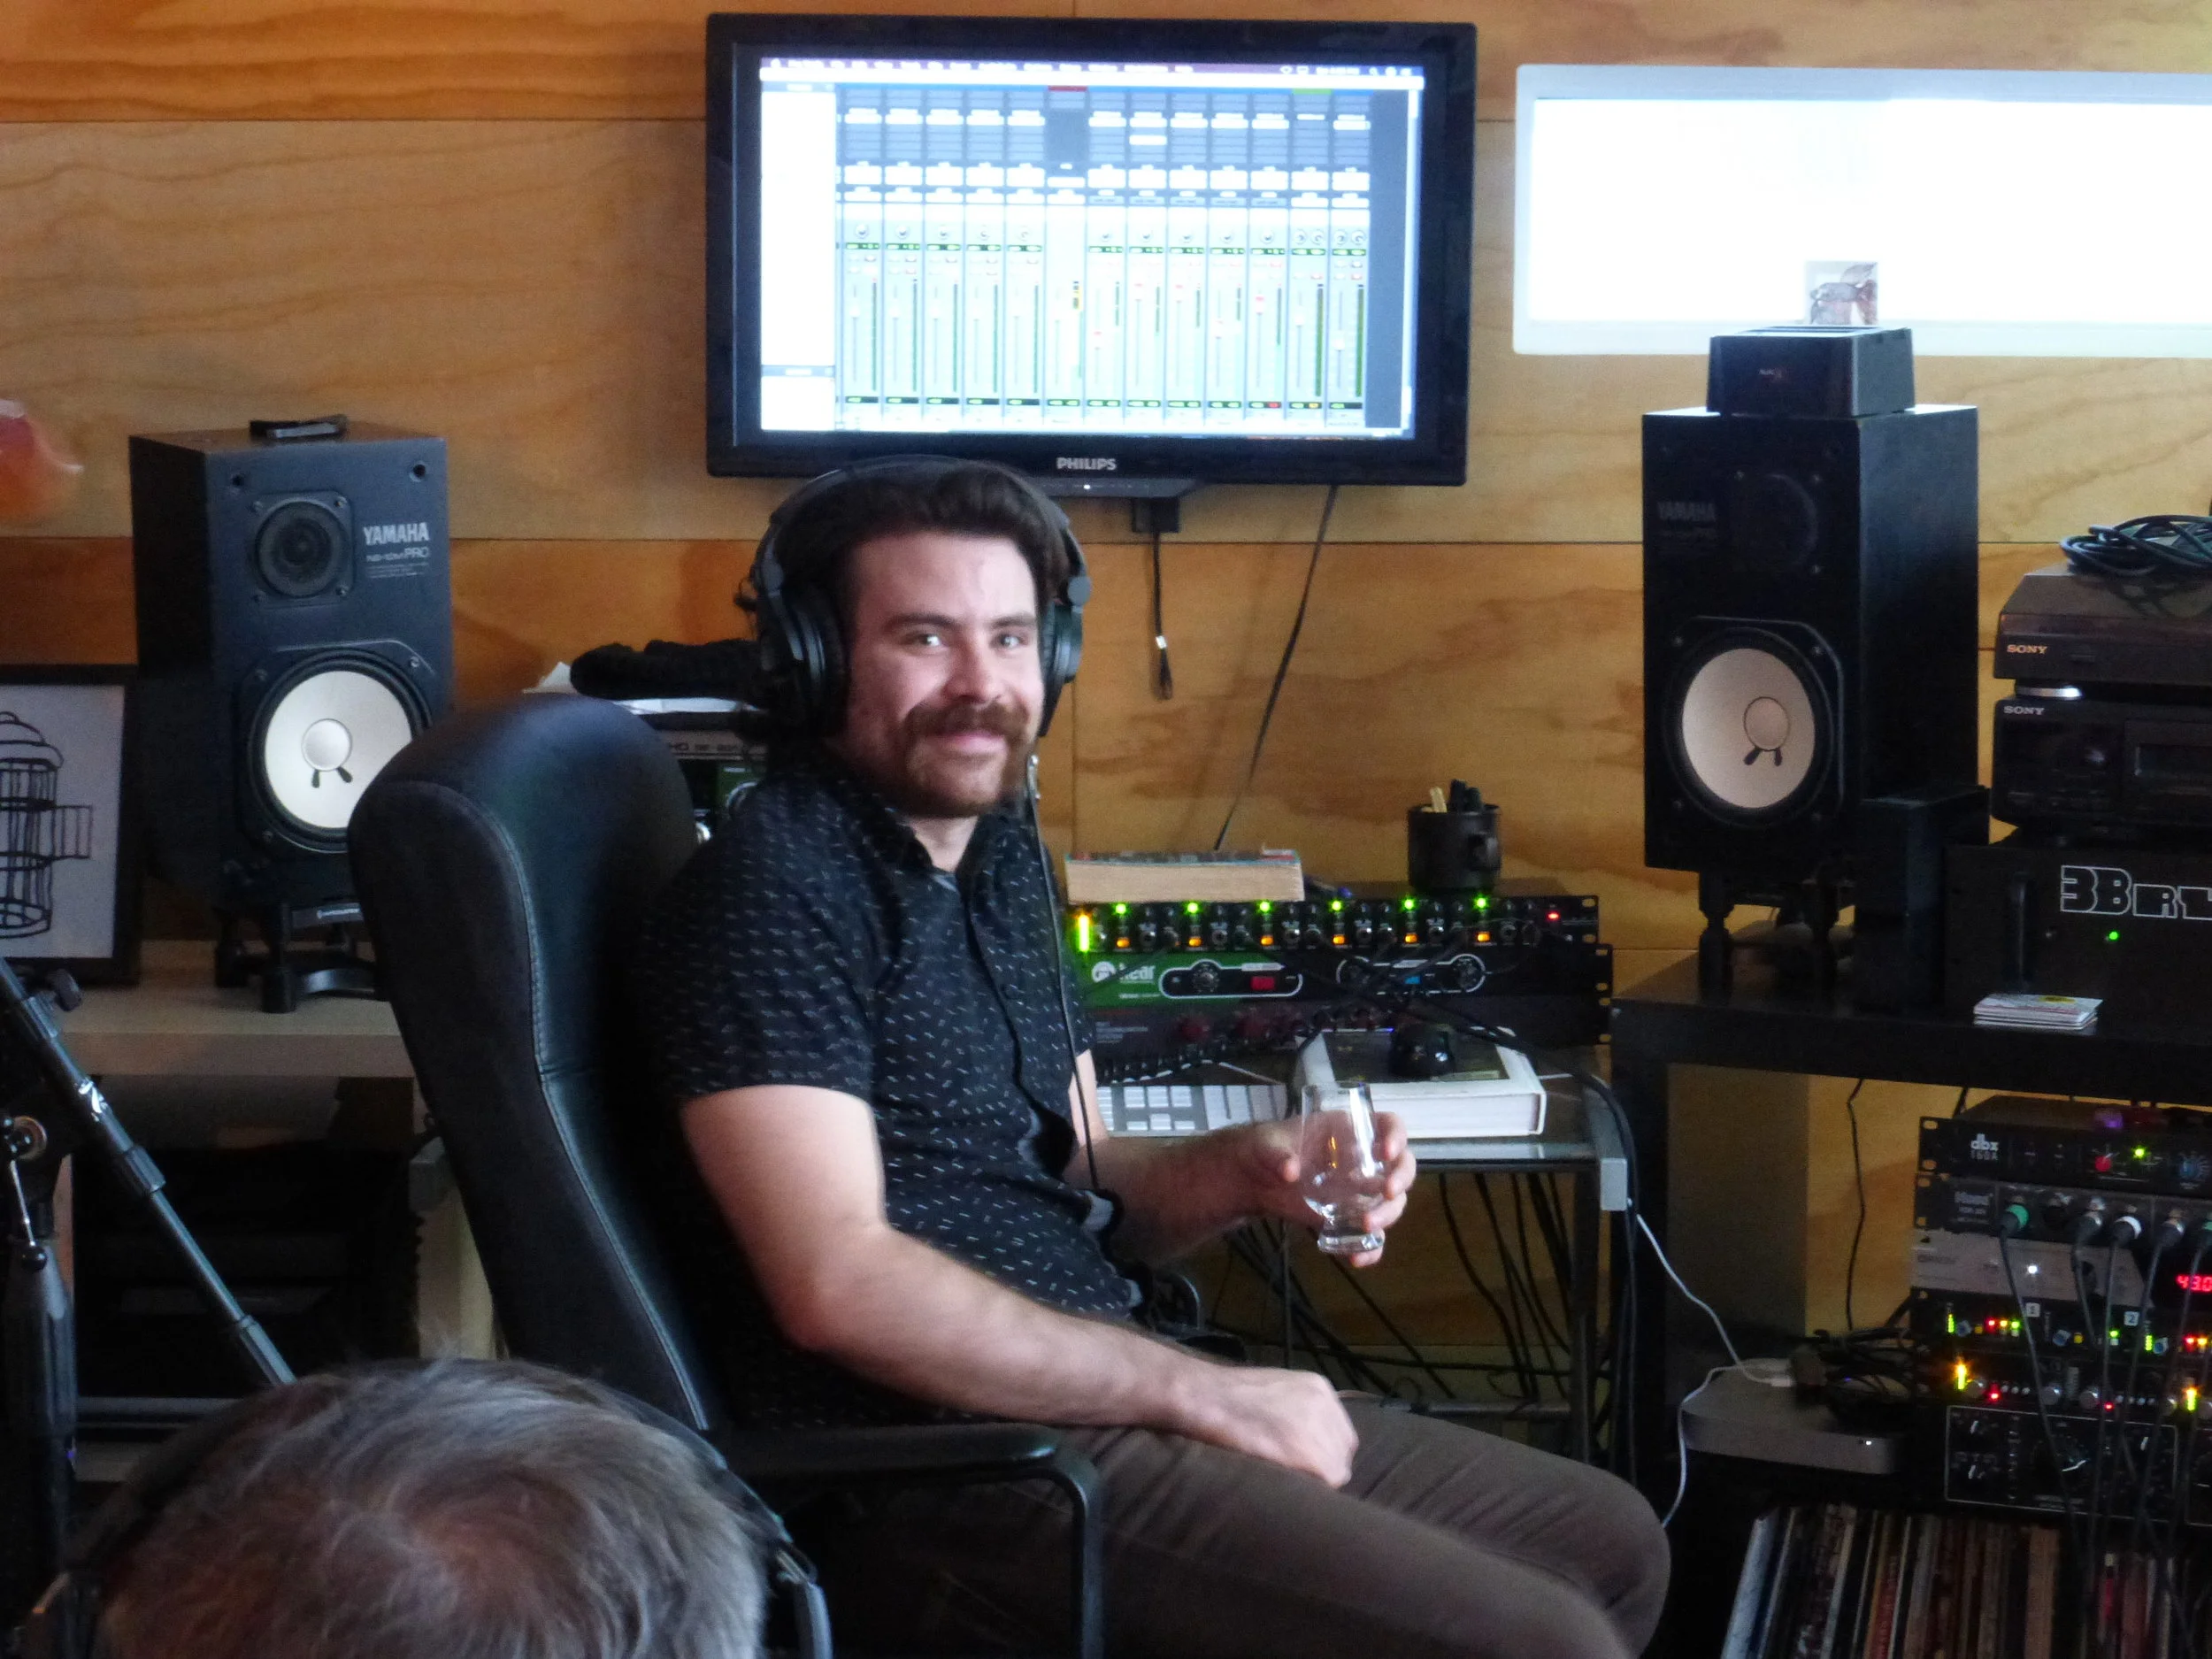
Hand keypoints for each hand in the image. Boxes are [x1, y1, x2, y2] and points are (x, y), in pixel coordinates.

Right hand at [1169, 1363, 1358, 1484]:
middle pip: (1343, 1453)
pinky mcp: (1309, 1454)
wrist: (1203, 1396)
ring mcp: (1319, 1429)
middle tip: (1294, 1476)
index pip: (1340, 1433)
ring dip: (1316, 1481)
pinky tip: (1286, 1486)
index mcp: (1320, 1388)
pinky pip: (1326, 1483)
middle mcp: (1327, 1405)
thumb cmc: (1226, 1396)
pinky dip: (1310, 1490)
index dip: (1324, 1452)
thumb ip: (1296, 1411)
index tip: (1302, 1462)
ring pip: (1337, 1471)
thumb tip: (1305, 1441)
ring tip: (1286, 1481)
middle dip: (1323, 1467)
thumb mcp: (1273, 1392)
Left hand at [1239, 1113, 1417, 1266]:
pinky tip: (1356, 1259)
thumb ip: (1277, 1155)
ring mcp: (1358, 1190)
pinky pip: (1370, 1235)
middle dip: (1401, 1179)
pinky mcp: (1348, 1217)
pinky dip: (1370, 1249)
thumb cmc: (1265, 1149)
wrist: (1253, 1180)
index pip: (1388, 1125)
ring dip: (1388, 1214)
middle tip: (1387, 1193)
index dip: (1396, 1136)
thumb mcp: (1267, 1145)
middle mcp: (1363, 1159)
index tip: (1386, 1153)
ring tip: (1366, 1225)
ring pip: (1392, 1201)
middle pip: (1402, 1165)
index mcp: (1349, 1131)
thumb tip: (1290, 1171)